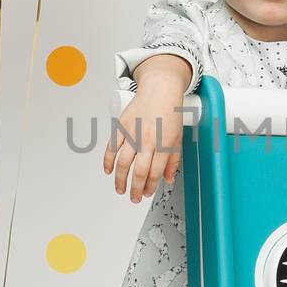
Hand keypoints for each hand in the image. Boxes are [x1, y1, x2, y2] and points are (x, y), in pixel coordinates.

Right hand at [103, 86, 184, 203]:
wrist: (160, 88)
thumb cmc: (170, 111)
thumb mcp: (178, 137)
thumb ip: (173, 160)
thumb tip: (168, 179)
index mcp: (164, 143)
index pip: (155, 172)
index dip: (150, 187)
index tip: (146, 193)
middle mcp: (148, 139)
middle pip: (139, 171)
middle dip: (135, 189)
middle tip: (133, 197)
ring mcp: (133, 132)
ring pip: (124, 162)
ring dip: (120, 180)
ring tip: (120, 189)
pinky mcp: (122, 125)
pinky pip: (112, 146)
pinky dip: (108, 160)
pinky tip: (108, 170)